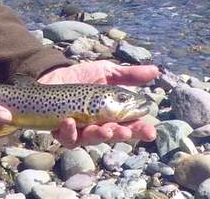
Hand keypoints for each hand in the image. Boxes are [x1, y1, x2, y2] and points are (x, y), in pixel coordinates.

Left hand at [38, 60, 158, 147]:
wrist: (53, 74)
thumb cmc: (83, 76)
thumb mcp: (106, 72)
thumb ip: (129, 75)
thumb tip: (156, 71)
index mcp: (113, 114)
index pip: (130, 125)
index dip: (141, 130)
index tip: (150, 132)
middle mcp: (99, 125)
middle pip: (113, 136)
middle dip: (120, 135)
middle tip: (124, 131)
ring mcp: (80, 130)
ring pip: (91, 140)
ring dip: (98, 136)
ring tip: (103, 128)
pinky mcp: (61, 130)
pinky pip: (67, 138)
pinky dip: (69, 132)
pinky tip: (69, 121)